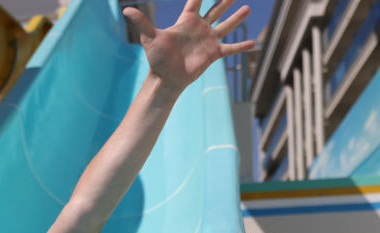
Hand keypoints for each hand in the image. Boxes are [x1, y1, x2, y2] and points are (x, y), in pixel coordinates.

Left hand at [123, 0, 254, 92]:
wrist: (166, 78)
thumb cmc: (157, 58)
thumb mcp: (150, 37)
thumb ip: (142, 22)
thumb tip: (125, 9)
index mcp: (187, 21)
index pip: (196, 0)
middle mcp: (199, 28)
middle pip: (215, 9)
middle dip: (225, 0)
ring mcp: (208, 40)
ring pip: (226, 25)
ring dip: (236, 18)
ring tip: (248, 8)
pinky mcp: (213, 54)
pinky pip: (230, 49)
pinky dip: (241, 47)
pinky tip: (253, 43)